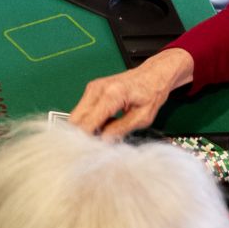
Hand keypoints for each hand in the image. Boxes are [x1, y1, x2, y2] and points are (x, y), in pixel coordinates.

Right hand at [70, 48, 194, 137]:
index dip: (85, 140)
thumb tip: (103, 141)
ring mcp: (92, 87)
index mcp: (111, 95)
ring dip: (85, 128)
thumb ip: (121, 130)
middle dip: (81, 135)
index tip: (88, 153)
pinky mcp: (91, 89)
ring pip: (76, 115)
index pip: (88, 123)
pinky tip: (103, 124)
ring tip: (104, 133)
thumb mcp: (142, 117)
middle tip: (94, 147)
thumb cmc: (151, 93)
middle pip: (75, 119)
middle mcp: (97, 89)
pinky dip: (88, 121)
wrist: (153, 74)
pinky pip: (82, 110)